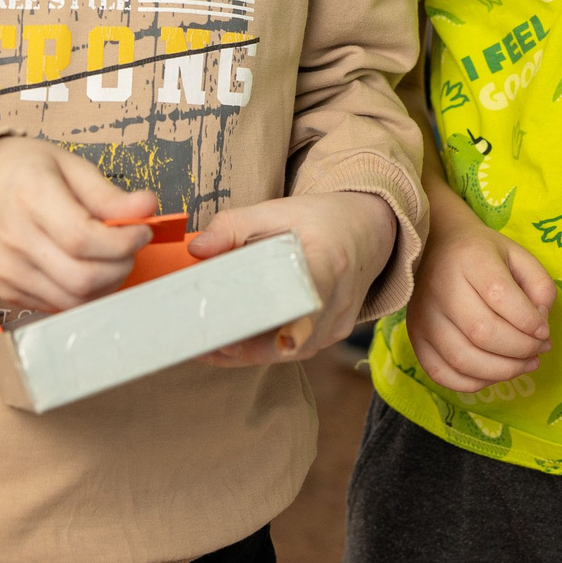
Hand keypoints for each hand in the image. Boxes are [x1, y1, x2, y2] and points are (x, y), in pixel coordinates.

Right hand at [0, 137, 155, 312]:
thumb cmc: (24, 170)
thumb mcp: (69, 165)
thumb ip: (109, 194)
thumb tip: (148, 207)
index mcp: (30, 196)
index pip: (84, 239)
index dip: (123, 241)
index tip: (142, 230)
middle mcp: (14, 238)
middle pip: (82, 278)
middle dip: (121, 266)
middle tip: (129, 246)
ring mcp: (7, 270)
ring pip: (74, 300)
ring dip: (107, 284)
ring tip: (110, 258)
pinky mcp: (6, 290)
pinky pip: (57, 305)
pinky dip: (82, 292)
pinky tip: (85, 266)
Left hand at [191, 190, 398, 365]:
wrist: (364, 231)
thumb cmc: (318, 220)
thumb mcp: (275, 210)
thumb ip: (232, 226)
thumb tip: (197, 250)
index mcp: (329, 262)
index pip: (312, 300)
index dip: (292, 326)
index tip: (270, 341)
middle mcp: (339, 301)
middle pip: (292, 338)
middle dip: (245, 344)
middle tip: (202, 341)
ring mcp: (339, 324)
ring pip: (289, 352)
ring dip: (248, 350)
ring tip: (206, 343)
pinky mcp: (332, 336)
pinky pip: (293, 351)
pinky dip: (261, 348)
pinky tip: (230, 341)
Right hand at [402, 193, 555, 392]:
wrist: (437, 246)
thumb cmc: (485, 255)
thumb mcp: (520, 257)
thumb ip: (540, 287)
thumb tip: (539, 327)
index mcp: (470, 258)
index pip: (499, 295)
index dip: (529, 321)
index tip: (544, 330)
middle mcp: (440, 286)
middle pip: (482, 332)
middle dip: (521, 349)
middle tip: (539, 349)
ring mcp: (423, 315)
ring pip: (463, 359)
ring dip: (503, 370)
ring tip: (525, 364)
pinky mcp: (415, 337)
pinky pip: (441, 373)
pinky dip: (474, 382)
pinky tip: (495, 372)